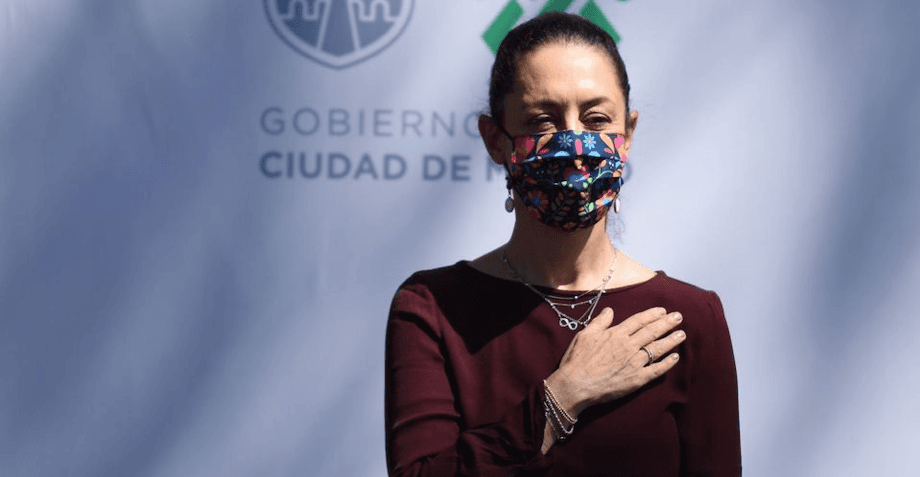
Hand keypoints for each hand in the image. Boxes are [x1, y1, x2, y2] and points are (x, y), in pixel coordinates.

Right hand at [545, 307, 684, 415]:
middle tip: (679, 317)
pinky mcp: (637, 380)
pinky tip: (675, 358)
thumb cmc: (577, 360)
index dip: (652, 315)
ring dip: (671, 341)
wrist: (575, 385)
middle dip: (667, 323)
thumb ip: (600, 322)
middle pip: (652, 331)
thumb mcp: (585, 335)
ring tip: (681, 334)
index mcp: (616, 334)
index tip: (663, 311)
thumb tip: (609, 311)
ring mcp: (634, 363)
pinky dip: (667, 364)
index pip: (638, 321)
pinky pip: (656, 370)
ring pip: (657, 349)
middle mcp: (628, 346)